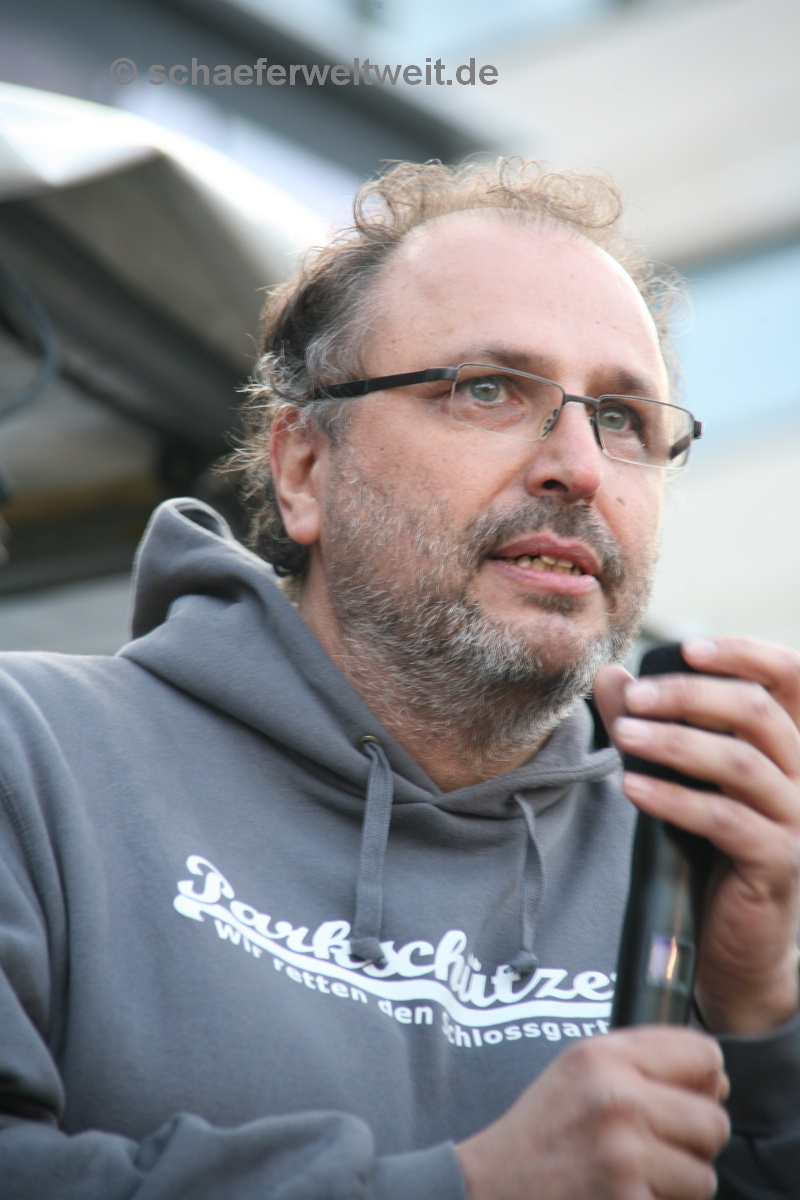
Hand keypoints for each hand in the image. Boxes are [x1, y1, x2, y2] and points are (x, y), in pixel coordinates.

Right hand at [457, 1027, 729, 1199]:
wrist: (491, 1188)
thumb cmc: (542, 1134)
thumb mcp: (579, 1072)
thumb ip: (641, 1063)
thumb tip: (718, 1080)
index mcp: (603, 1056)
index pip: (702, 1053)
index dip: (703, 1079)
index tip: (685, 1097)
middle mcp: (617, 1098)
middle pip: (713, 1121)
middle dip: (692, 1142)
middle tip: (652, 1149)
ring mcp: (624, 1153)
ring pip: (705, 1174)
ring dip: (678, 1184)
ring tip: (632, 1176)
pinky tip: (621, 1196)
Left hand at [594, 636, 799, 1034]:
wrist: (735, 938)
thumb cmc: (710, 846)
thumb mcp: (680, 774)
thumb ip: (649, 724)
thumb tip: (610, 675)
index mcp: (789, 743)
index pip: (790, 677)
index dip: (745, 653)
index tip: (687, 648)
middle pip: (759, 712)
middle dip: (690, 696)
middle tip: (635, 699)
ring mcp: (797, 820)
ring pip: (741, 764)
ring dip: (675, 743)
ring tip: (623, 737)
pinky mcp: (778, 862)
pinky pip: (725, 820)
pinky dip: (674, 799)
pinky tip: (632, 788)